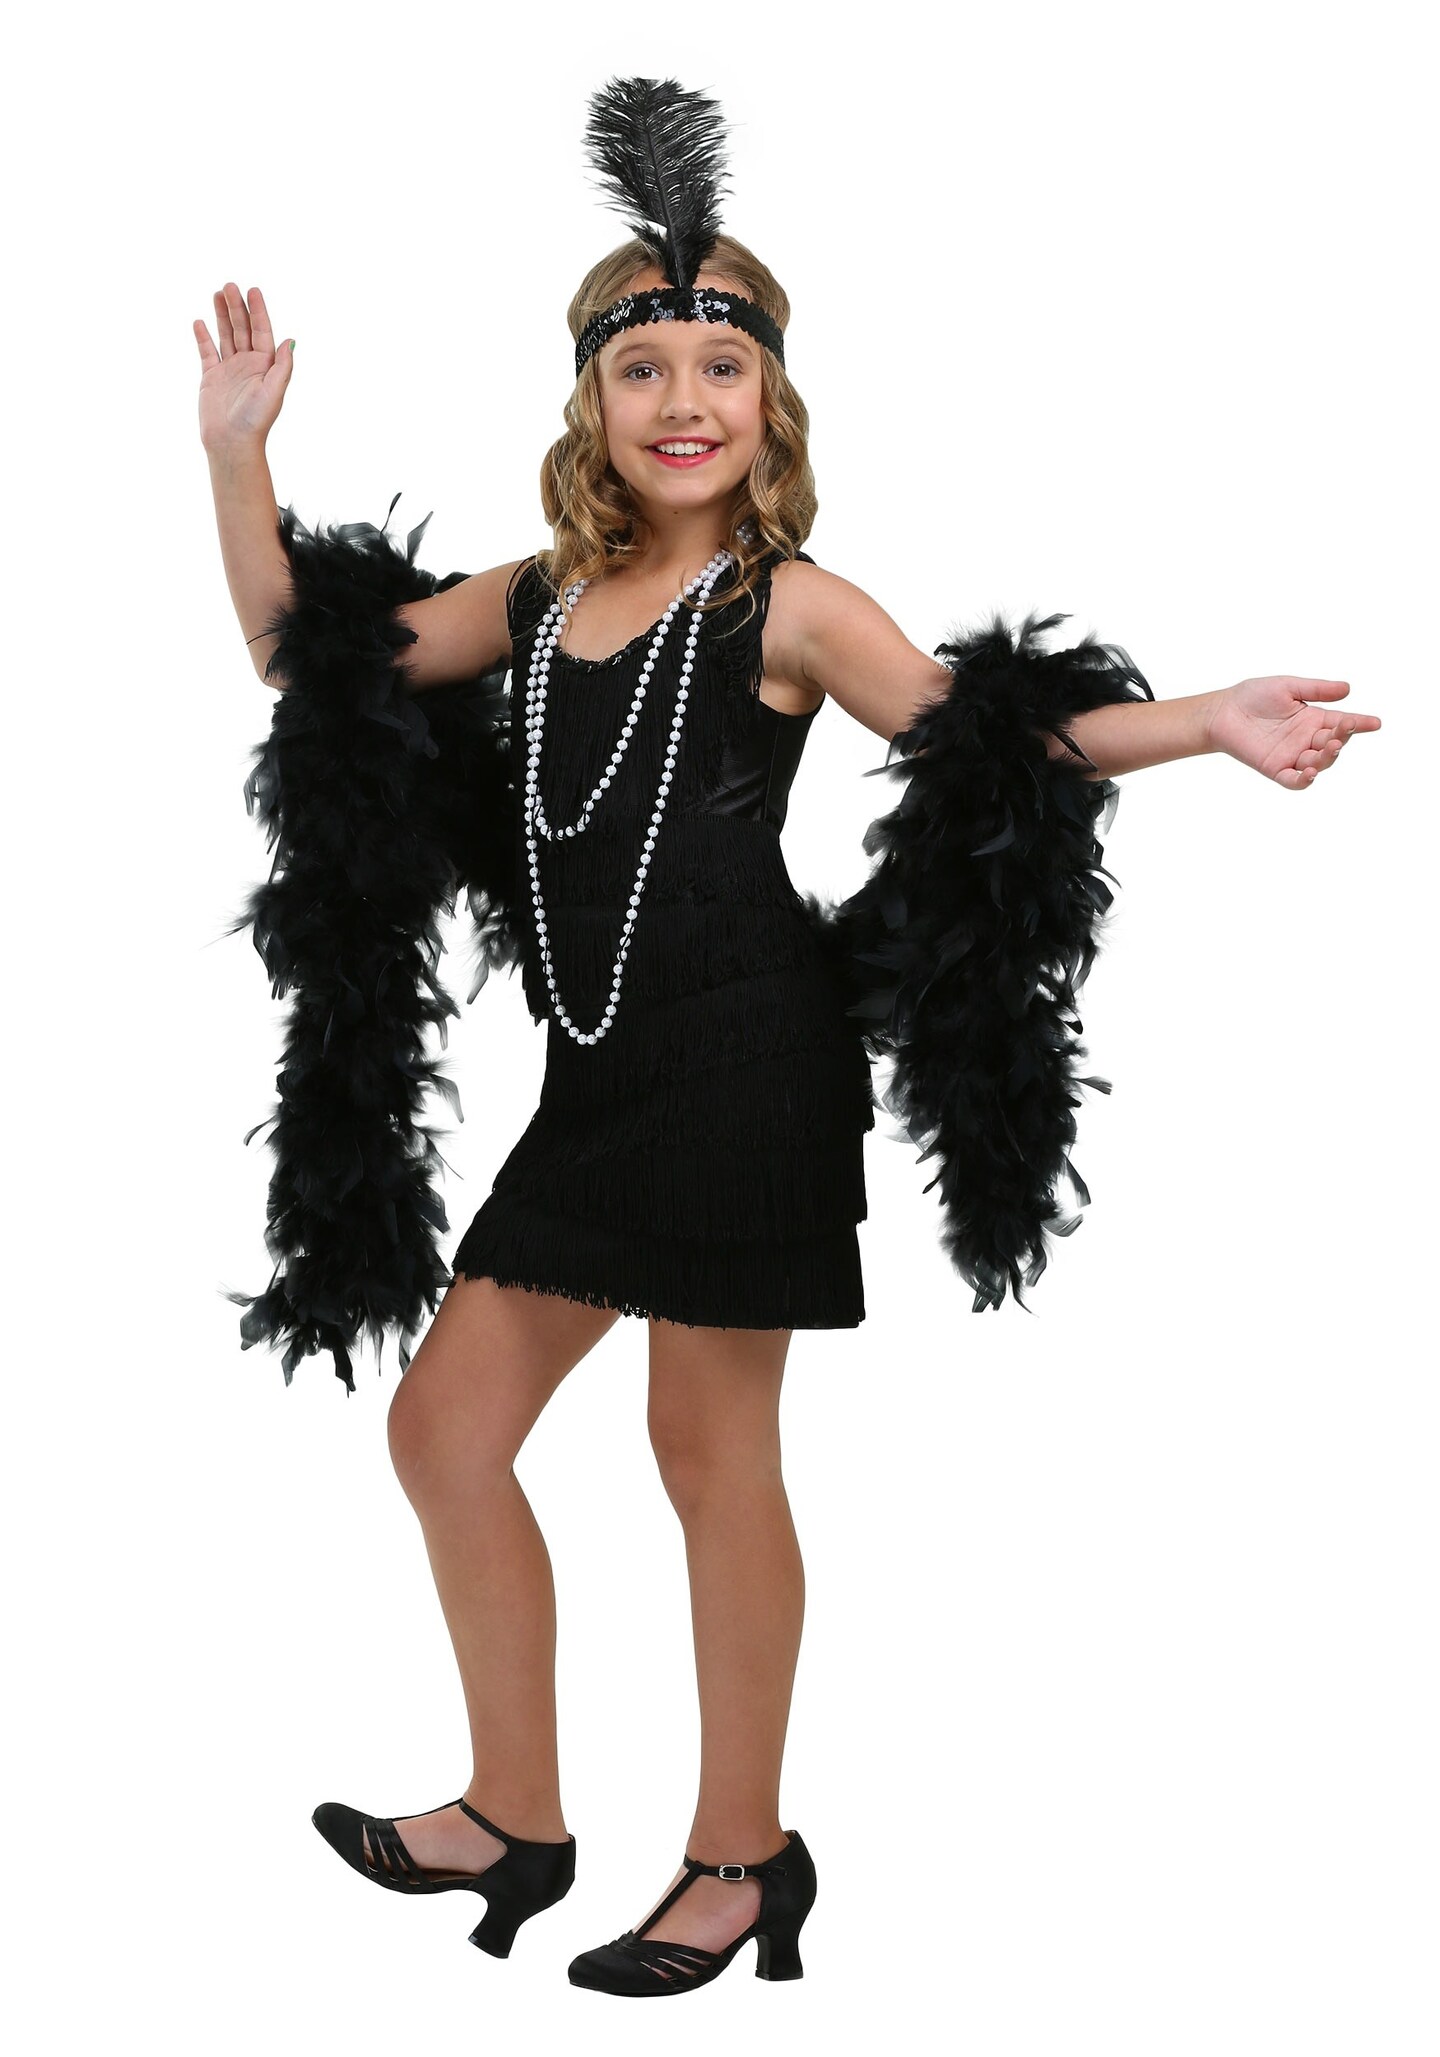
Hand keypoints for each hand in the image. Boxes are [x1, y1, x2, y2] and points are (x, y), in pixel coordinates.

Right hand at [194, 282, 293, 456]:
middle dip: (238, 307)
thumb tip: (290, 340)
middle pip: (243, 328)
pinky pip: (207, 351)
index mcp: (266, 366)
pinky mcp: (211, 377)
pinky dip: (203, 337)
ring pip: (226, 335)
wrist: (231, 442)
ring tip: (218, 293)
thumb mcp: (274, 391)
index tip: (253, 290)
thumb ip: (283, 366)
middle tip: (230, 285)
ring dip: (223, 315)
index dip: (258, 310)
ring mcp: (229, 369)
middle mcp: (248, 364)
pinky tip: (200, 321)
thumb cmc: (255, 420)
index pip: (262, 331)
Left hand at [1204, 676, 1380, 789]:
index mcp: (1313, 719)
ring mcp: (1292, 755)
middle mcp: (1306, 739)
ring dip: (1327, 757)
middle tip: (1343, 727)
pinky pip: (1293, 781)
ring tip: (1329, 746)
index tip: (1375, 723)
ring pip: (1318, 763)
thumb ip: (1316, 690)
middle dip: (1341, 737)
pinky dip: (1303, 780)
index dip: (1359, 724)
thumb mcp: (1288, 687)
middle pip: (1333, 744)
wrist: (1223, 711)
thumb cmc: (1253, 696)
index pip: (1342, 723)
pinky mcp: (1274, 768)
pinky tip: (1309, 772)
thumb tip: (1348, 689)